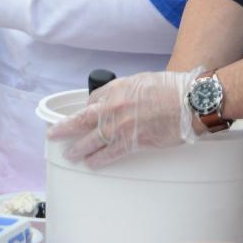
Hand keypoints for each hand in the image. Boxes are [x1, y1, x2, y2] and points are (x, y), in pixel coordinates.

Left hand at [46, 68, 200, 168]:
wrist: (188, 102)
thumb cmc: (172, 89)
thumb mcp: (144, 80)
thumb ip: (129, 90)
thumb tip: (124, 99)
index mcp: (117, 88)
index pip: (93, 99)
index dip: (88, 107)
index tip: (84, 114)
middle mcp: (113, 107)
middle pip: (82, 119)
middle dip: (64, 127)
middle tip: (53, 133)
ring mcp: (120, 126)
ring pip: (91, 139)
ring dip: (78, 147)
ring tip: (69, 153)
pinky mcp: (132, 142)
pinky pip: (109, 154)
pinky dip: (98, 159)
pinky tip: (91, 163)